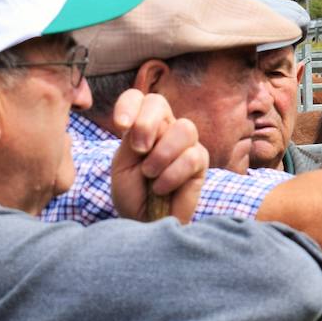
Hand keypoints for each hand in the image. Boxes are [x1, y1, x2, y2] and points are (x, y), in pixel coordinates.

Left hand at [109, 89, 208, 222]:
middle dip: (146, 124)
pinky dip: (171, 175)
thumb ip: (133, 139)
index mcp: (142, 125)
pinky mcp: (201, 163)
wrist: (144, 222)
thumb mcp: (122, 164)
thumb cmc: (132, 193)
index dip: (129, 105)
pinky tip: (162, 188)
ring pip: (184, 128)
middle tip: (138, 151)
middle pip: (159, 103)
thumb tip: (149, 127)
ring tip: (150, 174)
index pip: (139, 98)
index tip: (120, 125)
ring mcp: (186, 144)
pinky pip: (191, 157)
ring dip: (161, 154)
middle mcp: (165, 129)